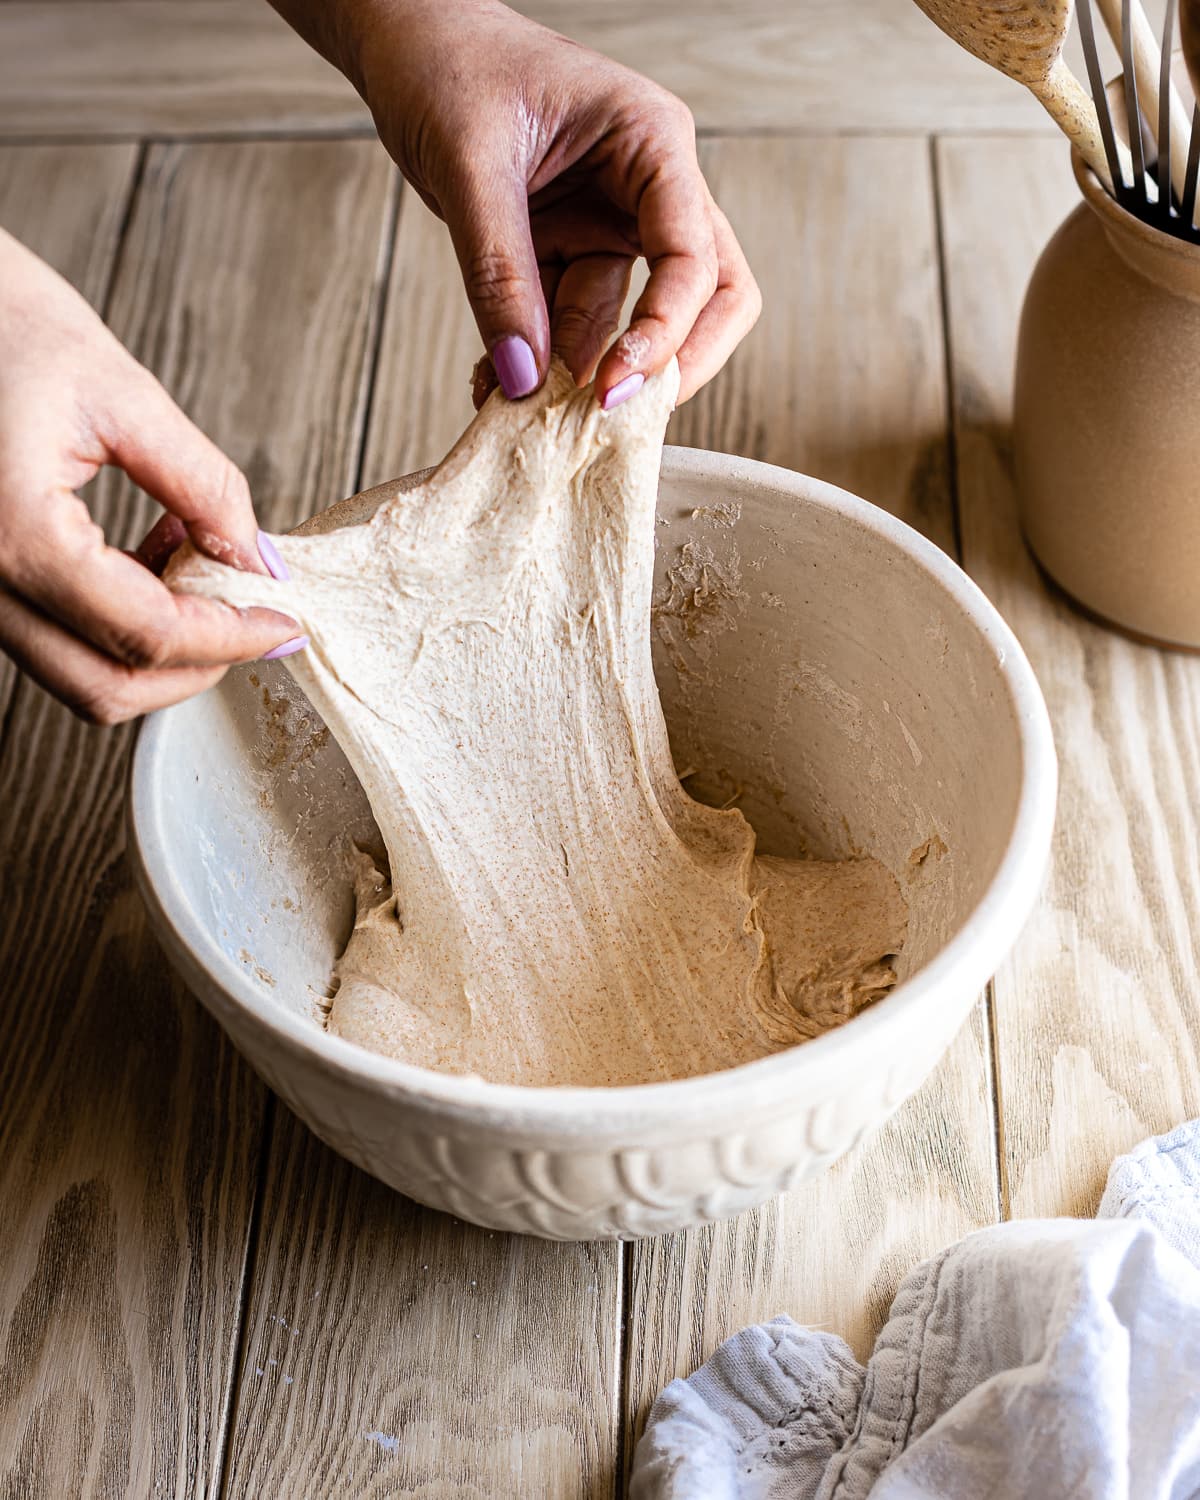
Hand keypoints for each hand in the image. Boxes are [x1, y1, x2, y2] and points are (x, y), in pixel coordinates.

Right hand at [0, 231, 301, 723]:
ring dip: (159, 648)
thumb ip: (202, 484)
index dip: (231, 638)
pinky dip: (118, 624)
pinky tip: (152, 558)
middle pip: (106, 686)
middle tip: (253, 618)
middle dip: (196, 666)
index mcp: (13, 533)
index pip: (147, 634)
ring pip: (79, 675)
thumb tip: (255, 557)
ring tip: (197, 561)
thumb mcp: (120, 391)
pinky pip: (55, 639)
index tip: (284, 626)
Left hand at [274, 0, 759, 405]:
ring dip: (580, 375)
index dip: (665, 332)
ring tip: (515, 405)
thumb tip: (522, 377)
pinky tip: (497, 381)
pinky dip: (539, 361)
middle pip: (709, 297)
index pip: (696, 258)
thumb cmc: (449, 65)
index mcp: (651, 143)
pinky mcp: (571, 251)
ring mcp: (613, 225)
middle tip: (616, 419)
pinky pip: (572, 325)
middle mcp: (648, 190)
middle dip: (671, 363)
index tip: (614, 388)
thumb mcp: (469, 165)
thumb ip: (499, 273)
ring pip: (627, 324)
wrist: (407, 41)